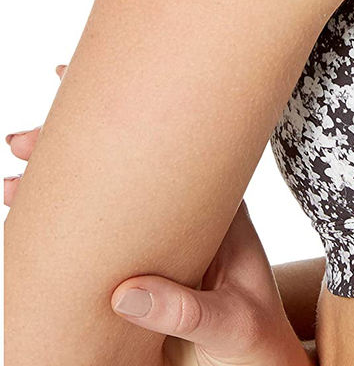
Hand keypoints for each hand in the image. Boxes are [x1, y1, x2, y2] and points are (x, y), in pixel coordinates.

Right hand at [5, 66, 314, 365]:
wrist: (256, 361)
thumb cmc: (254, 338)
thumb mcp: (228, 323)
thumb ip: (186, 311)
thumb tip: (123, 295)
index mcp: (217, 209)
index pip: (178, 147)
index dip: (135, 115)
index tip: (86, 89)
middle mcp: (189, 212)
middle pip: (133, 164)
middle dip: (74, 147)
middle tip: (20, 142)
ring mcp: (164, 237)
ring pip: (112, 197)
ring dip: (62, 187)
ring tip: (12, 182)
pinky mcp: (145, 266)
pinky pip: (105, 235)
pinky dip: (69, 225)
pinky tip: (35, 222)